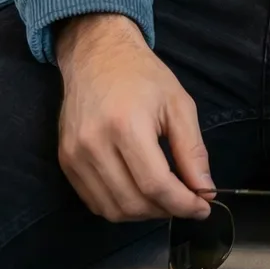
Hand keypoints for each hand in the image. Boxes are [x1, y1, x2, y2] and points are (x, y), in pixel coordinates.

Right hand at [55, 13, 213, 221]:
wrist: (97, 54)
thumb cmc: (142, 75)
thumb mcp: (178, 103)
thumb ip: (192, 150)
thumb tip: (205, 191)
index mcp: (127, 125)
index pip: (155, 184)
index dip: (182, 203)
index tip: (203, 207)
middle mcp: (95, 144)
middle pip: (133, 202)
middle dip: (166, 210)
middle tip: (187, 202)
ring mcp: (75, 155)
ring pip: (112, 209)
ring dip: (143, 214)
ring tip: (164, 199)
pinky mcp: (65, 161)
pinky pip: (94, 201)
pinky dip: (120, 206)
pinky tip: (138, 193)